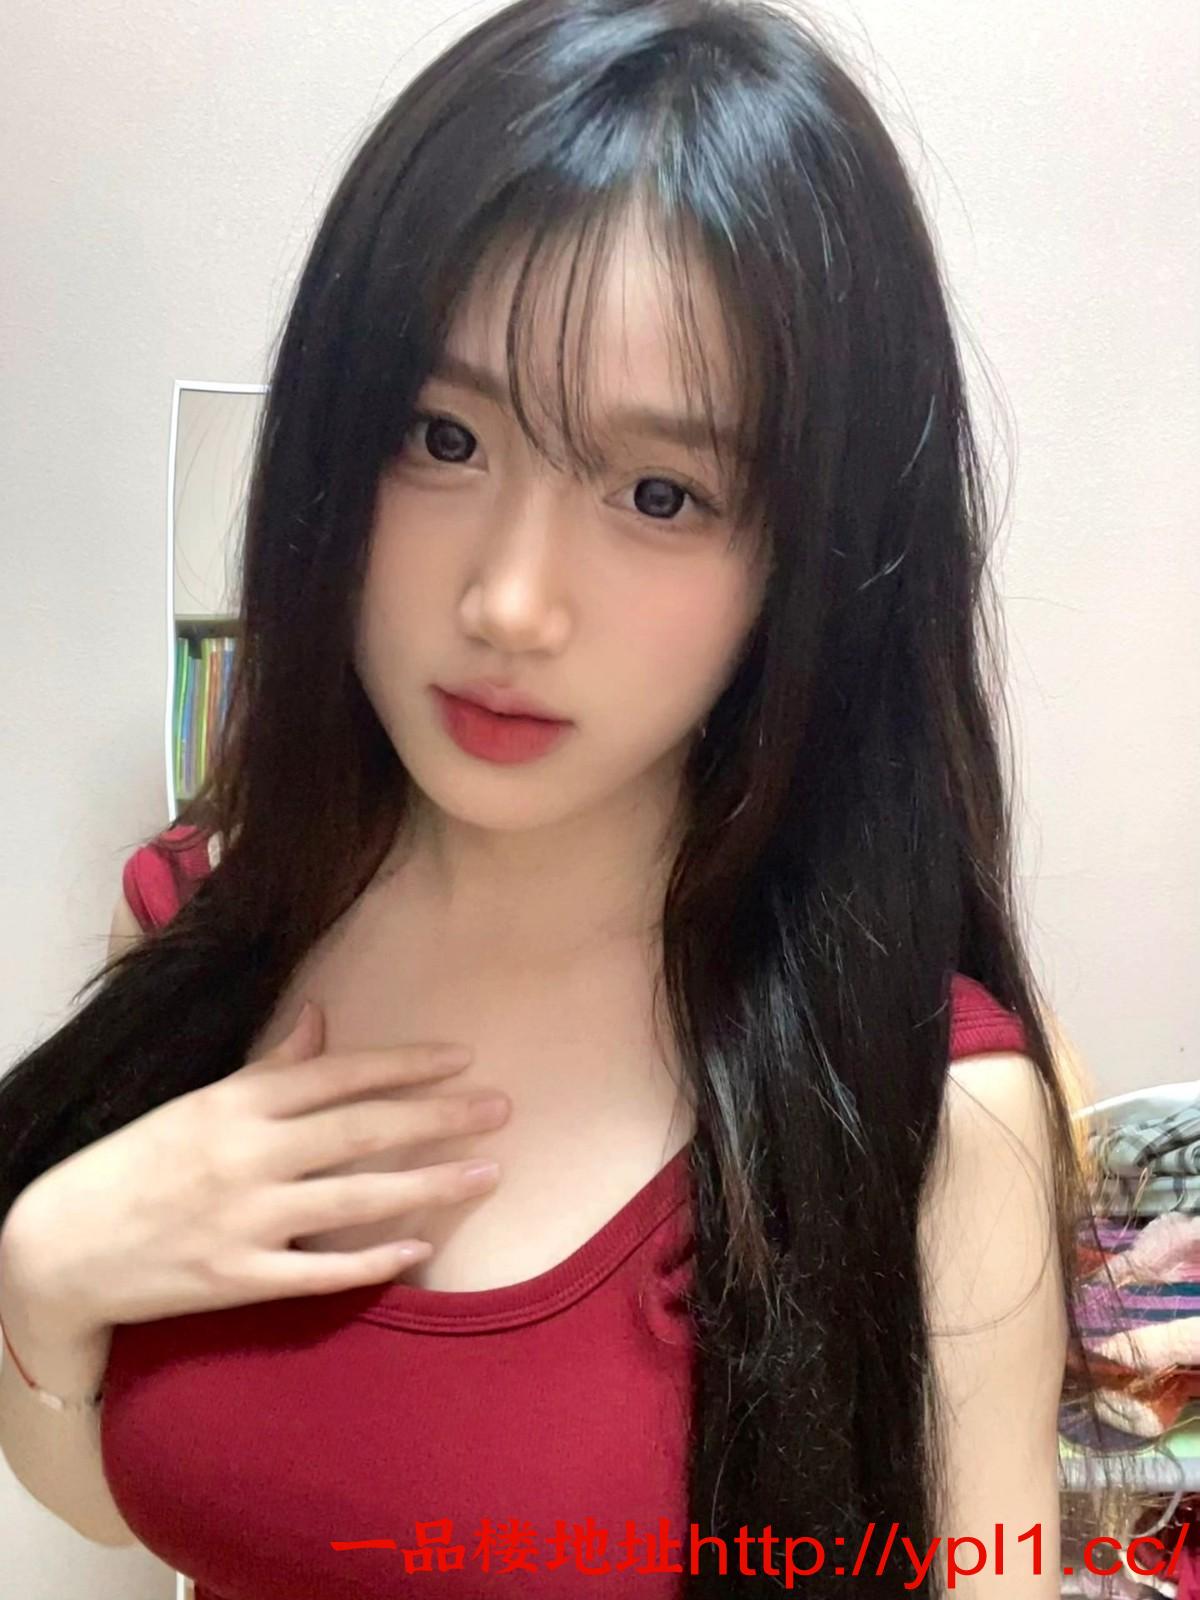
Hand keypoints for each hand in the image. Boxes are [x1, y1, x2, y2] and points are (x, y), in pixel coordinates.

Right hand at [2, 1001, 509, 1332]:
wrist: (59, 1246)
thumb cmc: (135, 1164)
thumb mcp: (199, 1102)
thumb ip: (269, 1067)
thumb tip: (320, 1016)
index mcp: (236, 1105)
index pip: (338, 1075)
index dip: (405, 1064)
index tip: (462, 1058)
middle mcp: (246, 1156)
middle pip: (361, 1131)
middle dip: (438, 1118)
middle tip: (500, 1108)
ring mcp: (243, 1221)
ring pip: (355, 1200)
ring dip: (428, 1185)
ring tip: (487, 1172)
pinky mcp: (236, 1281)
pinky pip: (319, 1273)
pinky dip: (371, 1263)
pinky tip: (420, 1250)